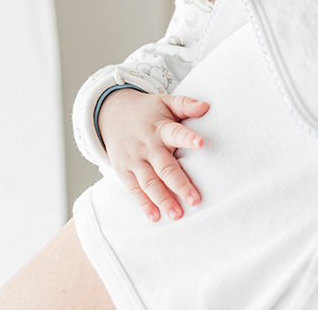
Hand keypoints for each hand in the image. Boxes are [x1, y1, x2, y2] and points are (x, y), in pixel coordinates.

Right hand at [97, 88, 209, 221]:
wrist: (112, 113)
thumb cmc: (149, 111)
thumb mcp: (166, 102)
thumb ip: (186, 104)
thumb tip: (206, 106)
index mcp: (160, 128)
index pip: (175, 132)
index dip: (187, 138)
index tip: (201, 143)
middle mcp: (147, 146)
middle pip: (164, 167)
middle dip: (179, 184)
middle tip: (195, 199)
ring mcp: (134, 160)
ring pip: (149, 182)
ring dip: (163, 200)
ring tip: (177, 215)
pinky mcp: (123, 171)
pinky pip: (134, 189)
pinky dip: (143, 204)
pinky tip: (155, 216)